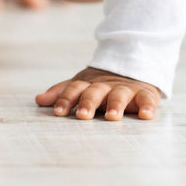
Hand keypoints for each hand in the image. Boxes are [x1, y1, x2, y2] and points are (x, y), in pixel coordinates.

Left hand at [35, 67, 161, 120]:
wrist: (132, 68)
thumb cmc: (101, 86)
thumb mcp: (81, 86)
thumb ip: (62, 93)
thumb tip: (39, 100)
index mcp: (88, 85)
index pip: (74, 89)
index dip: (65, 99)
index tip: (57, 112)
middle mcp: (105, 86)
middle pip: (95, 91)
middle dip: (88, 103)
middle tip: (82, 115)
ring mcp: (125, 89)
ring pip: (119, 95)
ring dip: (115, 105)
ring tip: (112, 117)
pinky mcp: (145, 93)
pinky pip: (147, 99)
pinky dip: (147, 106)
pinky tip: (145, 115)